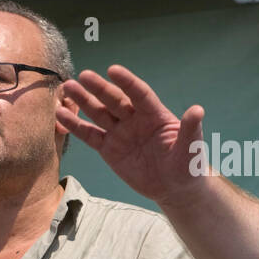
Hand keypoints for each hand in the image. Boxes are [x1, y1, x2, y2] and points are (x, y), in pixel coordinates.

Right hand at [56, 65, 205, 205]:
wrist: (174, 188)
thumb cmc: (187, 166)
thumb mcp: (191, 149)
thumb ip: (191, 129)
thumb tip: (197, 110)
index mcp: (155, 115)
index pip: (140, 94)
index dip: (127, 83)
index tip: (113, 70)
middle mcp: (135, 120)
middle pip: (115, 100)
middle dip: (99, 89)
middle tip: (83, 76)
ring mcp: (120, 133)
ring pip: (99, 114)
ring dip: (83, 101)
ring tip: (68, 88)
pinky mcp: (109, 149)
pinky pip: (90, 135)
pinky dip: (75, 126)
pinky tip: (61, 115)